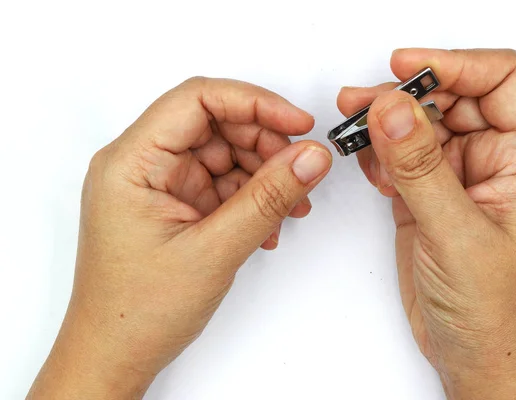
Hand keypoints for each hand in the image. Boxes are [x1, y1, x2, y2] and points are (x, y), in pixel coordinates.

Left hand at [28, 78, 331, 398]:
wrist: (116, 356)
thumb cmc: (137, 310)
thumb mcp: (214, 249)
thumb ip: (268, 198)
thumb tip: (310, 156)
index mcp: (132, 161)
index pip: (197, 99)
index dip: (254, 102)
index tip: (298, 124)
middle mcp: (143, 165)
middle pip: (216, 124)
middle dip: (265, 145)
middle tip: (300, 172)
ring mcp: (160, 185)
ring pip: (226, 155)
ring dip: (264, 177)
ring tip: (289, 210)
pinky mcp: (176, 205)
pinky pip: (223, 184)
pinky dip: (252, 199)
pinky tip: (268, 226)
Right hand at [337, 49, 515, 398]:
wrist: (471, 353)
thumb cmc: (491, 307)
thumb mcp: (457, 234)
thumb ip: (421, 168)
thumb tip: (393, 108)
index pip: (501, 81)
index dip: (455, 64)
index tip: (406, 66)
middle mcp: (493, 160)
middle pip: (452, 97)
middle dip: (406, 93)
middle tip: (361, 101)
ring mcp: (456, 176)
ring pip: (419, 124)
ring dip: (384, 120)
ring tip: (350, 124)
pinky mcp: (425, 194)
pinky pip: (399, 155)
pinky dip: (377, 151)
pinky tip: (364, 159)